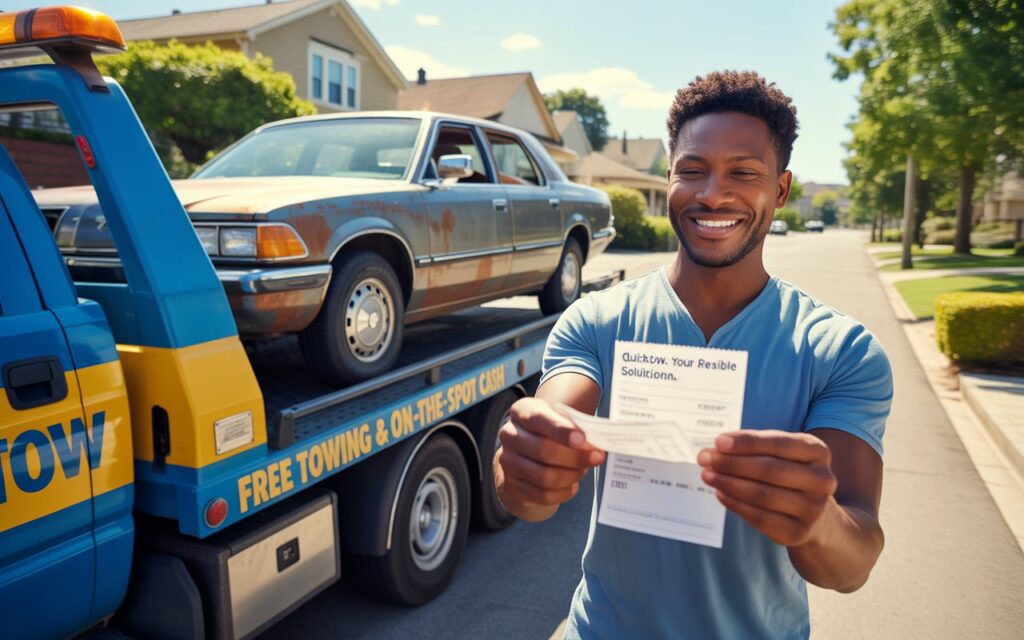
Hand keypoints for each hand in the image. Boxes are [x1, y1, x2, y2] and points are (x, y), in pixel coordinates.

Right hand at [496, 398, 605, 515]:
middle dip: (575, 457)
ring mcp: (507, 461)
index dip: (561, 430)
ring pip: (544, 476)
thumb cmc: (550, 432)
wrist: (528, 451)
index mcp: (522, 412)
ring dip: (571, 476)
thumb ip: (575, 429)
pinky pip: (541, 495)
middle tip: (597, 458)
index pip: (539, 419)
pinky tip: (573, 485)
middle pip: (543, 451)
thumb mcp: (560, 420)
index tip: (582, 439)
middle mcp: (509, 435)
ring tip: (583, 471)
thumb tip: (594, 446)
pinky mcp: (511, 484)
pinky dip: (563, 493)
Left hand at [697, 430, 838, 547]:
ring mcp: (813, 509)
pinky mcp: (799, 532)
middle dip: (731, 463)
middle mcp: (822, 480)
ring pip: (762, 495)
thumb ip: (757, 448)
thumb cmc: (790, 475)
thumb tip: (716, 449)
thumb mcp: (785, 455)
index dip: (747, 442)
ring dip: (729, 484)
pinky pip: (760, 518)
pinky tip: (720, 494)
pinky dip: (735, 504)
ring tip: (707, 475)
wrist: (818, 517)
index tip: (718, 442)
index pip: (779, 444)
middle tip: (705, 459)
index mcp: (818, 452)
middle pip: (769, 470)